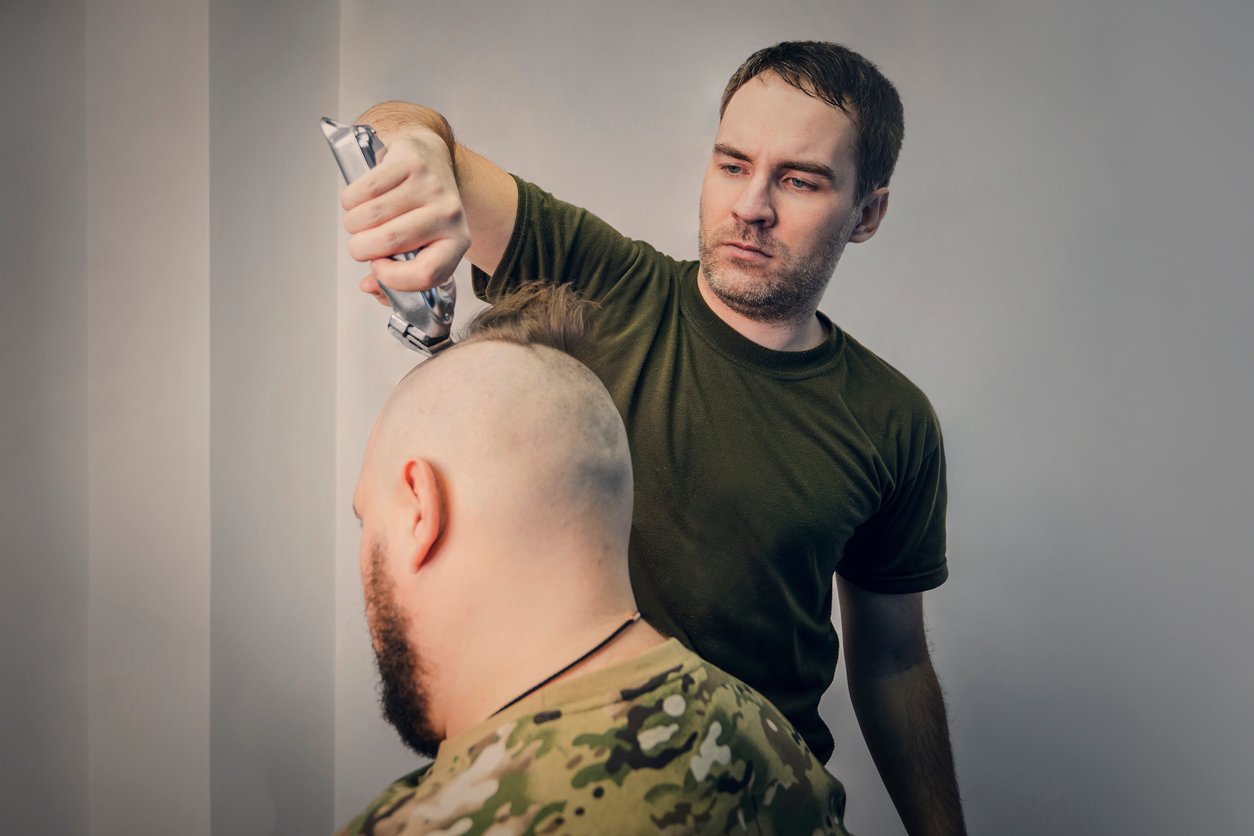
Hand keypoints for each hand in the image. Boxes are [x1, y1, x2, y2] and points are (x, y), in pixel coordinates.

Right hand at [340, 129, 469, 302]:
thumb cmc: (422, 210)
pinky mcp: (409, 162)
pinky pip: (364, 190)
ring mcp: (430, 186)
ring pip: (370, 216)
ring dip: (354, 225)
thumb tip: (370, 286)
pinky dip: (351, 201)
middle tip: (362, 244)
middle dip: (361, 249)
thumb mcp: (420, 247)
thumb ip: (395, 277)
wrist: (433, 159)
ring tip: (361, 222)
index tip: (379, 268)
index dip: (393, 277)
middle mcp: (449, 213)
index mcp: (457, 242)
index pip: (427, 274)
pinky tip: (359, 202)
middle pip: (389, 242)